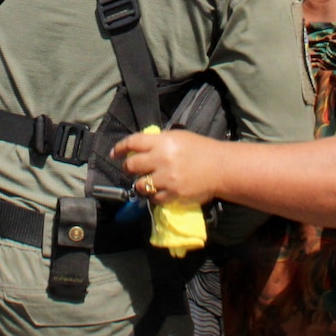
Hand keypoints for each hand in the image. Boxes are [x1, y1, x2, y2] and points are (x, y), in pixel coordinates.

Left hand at [111, 130, 226, 205]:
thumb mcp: (178, 137)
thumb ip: (158, 141)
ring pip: (140, 184)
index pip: (133, 143)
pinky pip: (154, 198)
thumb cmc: (200, 149)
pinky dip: (154, 195)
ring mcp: (167, 179)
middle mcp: (162, 159)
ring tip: (148, 181)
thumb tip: (139, 147)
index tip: (115, 153)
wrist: (221, 168)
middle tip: (130, 168)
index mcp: (163, 142)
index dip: (120, 148)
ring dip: (141, 183)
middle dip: (128, 167)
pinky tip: (160, 190)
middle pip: (131, 165)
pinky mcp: (173, 195)